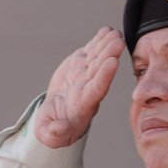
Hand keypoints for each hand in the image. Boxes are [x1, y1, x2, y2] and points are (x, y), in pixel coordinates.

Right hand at [33, 27, 124, 147]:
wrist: (55, 116)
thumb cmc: (53, 129)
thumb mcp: (50, 136)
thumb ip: (54, 133)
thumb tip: (59, 128)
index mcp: (83, 104)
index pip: (97, 89)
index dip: (104, 76)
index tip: (112, 62)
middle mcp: (88, 88)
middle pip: (101, 70)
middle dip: (109, 55)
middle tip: (118, 41)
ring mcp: (86, 76)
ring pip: (98, 58)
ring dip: (107, 45)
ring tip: (114, 32)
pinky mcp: (80, 67)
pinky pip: (92, 53)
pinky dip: (99, 42)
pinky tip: (106, 30)